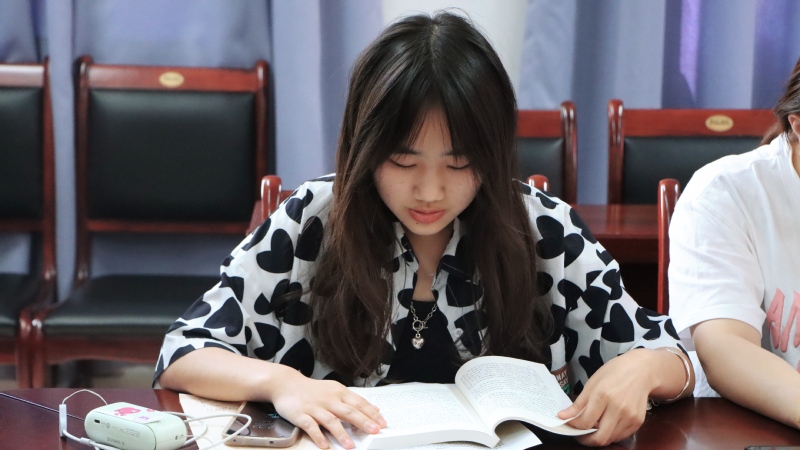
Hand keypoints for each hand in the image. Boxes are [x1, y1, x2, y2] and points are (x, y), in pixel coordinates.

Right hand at [269, 367, 386, 448]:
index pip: (358, 403)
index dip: (371, 413)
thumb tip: (374, 409)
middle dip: (363, 422)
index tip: (382, 423)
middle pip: (348, 411)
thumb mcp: (335, 390)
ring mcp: (315, 407)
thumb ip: (353, 400)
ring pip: (330, 421)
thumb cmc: (313, 390)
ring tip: (351, 445)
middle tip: (374, 431)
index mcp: (339, 392)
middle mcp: (328, 399)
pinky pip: (310, 426)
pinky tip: (325, 445)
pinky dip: (318, 436)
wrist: (286, 383)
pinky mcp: (301, 414)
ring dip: (341, 433)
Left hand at [557, 349, 652, 445]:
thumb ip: (578, 403)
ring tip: (592, 427)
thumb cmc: (614, 373)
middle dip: (586, 440)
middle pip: (600, 438)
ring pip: (610, 439)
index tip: (569, 423)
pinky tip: (605, 424)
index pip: (585, 422)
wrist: (641, 370)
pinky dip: (611, 434)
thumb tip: (563, 416)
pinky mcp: (638, 422)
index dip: (574, 426)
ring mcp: (630, 416)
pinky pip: (621, 436)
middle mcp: (618, 408)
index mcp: (603, 395)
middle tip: (579, 435)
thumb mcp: (592, 383)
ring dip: (598, 437)